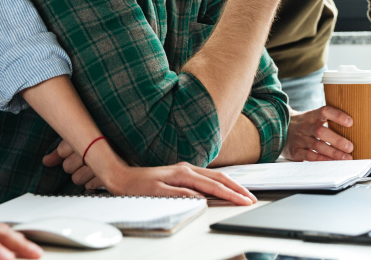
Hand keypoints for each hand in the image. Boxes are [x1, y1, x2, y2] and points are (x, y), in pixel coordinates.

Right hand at [42, 139, 256, 204]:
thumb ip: (190, 188)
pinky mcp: (160, 187)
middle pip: (216, 179)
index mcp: (187, 169)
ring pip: (204, 184)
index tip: (249, 195)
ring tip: (238, 201)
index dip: (235, 186)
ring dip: (224, 193)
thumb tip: (210, 197)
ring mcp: (172, 178)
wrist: (120, 177)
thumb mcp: (173, 184)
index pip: (217, 177)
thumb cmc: (146, 183)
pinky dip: (197, 196)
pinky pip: (182, 192)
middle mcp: (183, 170)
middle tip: (251, 200)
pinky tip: (208, 201)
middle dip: (236, 190)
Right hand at [281, 106, 354, 160]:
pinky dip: (320, 160)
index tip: (350, 122)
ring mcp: (299, 138)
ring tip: (346, 158)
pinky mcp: (295, 150)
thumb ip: (327, 121)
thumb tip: (352, 128)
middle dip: (337, 140)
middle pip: (321, 131)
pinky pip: (308, 156)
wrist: (279, 128)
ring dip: (333, 153)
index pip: (324, 111)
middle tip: (350, 146)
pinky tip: (330, 162)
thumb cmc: (303, 124)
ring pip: (317, 145)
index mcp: (311, 116)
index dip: (337, 116)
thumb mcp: (312, 117)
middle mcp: (305, 126)